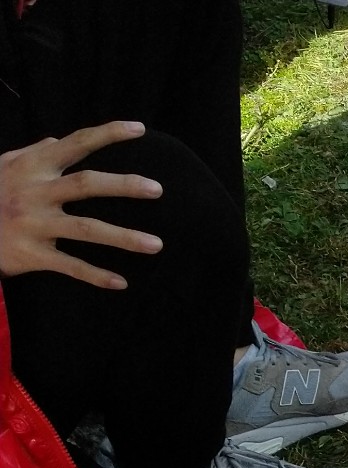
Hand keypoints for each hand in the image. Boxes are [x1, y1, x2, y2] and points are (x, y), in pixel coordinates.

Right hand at [0, 121, 162, 286]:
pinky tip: (121, 282)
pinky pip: (69, 266)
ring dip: (123, 237)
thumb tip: (57, 140)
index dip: (107, 134)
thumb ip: (32, 153)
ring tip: (156, 244)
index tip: (139, 129)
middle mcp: (35, 192)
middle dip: (124, 186)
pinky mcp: (31, 253)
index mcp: (32, 167)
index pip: (75, 143)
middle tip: (157, 189)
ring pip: (86, 229)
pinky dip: (95, 275)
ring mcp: (33, 223)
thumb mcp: (3, 166)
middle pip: (86, 184)